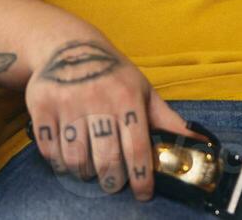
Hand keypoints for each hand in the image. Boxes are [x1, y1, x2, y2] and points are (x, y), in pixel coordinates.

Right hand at [25, 34, 207, 200]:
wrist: (70, 46)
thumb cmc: (113, 74)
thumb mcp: (142, 89)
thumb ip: (167, 118)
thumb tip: (199, 140)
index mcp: (128, 98)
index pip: (138, 148)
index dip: (142, 177)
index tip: (143, 195)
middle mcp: (99, 101)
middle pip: (106, 159)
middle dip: (112, 180)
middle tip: (114, 183)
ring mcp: (68, 104)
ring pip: (76, 158)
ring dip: (84, 172)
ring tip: (90, 170)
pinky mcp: (42, 107)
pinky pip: (49, 149)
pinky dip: (58, 161)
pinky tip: (67, 157)